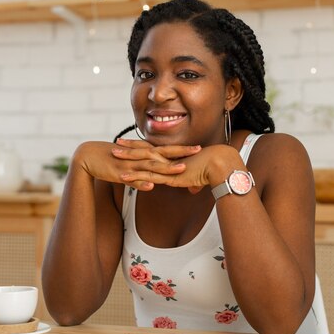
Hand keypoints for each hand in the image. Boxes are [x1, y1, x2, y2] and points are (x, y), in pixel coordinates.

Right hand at [73, 140, 199, 190]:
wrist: (88, 157)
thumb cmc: (111, 159)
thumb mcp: (131, 163)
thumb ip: (144, 169)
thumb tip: (156, 179)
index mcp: (143, 153)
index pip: (166, 150)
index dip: (182, 149)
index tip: (198, 147)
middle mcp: (139, 156)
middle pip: (164, 155)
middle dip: (181, 154)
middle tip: (198, 151)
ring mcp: (130, 165)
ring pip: (151, 167)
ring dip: (165, 169)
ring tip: (180, 169)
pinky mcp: (119, 174)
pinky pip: (132, 180)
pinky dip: (141, 183)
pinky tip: (151, 186)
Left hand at [113, 140, 239, 192]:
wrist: (220, 165)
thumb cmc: (214, 169)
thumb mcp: (200, 178)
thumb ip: (193, 184)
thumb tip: (193, 189)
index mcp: (175, 158)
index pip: (155, 149)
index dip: (143, 146)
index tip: (133, 143)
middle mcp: (169, 159)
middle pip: (145, 151)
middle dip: (130, 147)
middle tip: (117, 144)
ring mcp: (167, 167)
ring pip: (143, 161)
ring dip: (127, 159)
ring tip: (113, 155)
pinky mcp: (169, 177)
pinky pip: (148, 176)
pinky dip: (135, 176)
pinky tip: (123, 176)